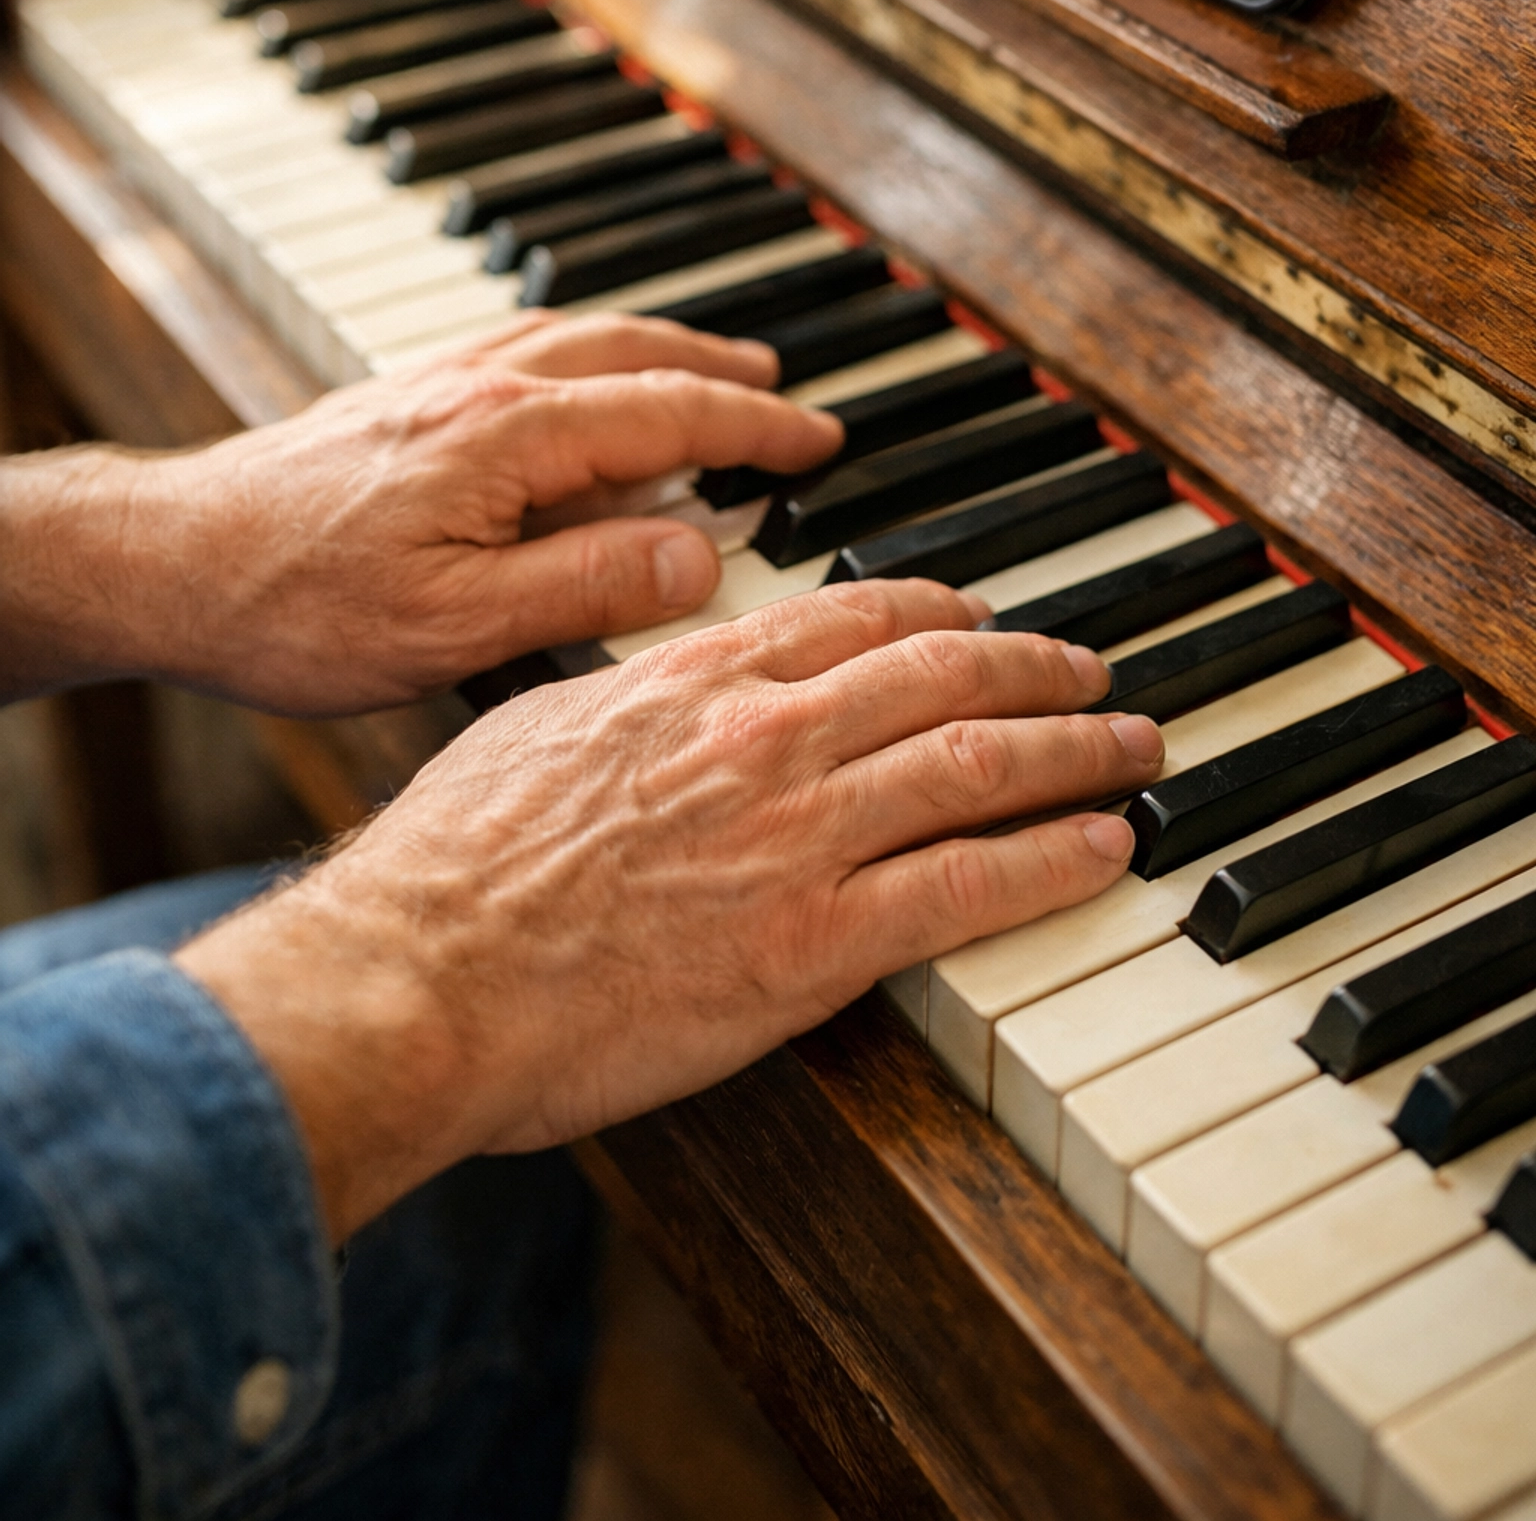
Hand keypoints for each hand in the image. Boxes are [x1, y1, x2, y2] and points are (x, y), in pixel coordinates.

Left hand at [0, 313, 842, 710]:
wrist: (167, 563)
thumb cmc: (294, 607)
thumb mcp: (454, 628)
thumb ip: (584, 586)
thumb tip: (697, 556)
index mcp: (509, 438)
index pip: (670, 416)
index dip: (756, 428)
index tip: (818, 440)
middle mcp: (479, 389)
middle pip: (633, 354)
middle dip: (721, 372)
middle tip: (786, 396)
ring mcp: (437, 384)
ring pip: (578, 340)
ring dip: (658, 350)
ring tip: (709, 372)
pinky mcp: (402, 398)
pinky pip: (522, 346)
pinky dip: (585, 352)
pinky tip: (582, 383)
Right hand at [177, 580, 1163, 1240]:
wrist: (420, 971)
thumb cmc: (451, 865)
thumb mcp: (532, 731)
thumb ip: (618, 704)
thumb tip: (645, 697)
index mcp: (691, 682)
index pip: (848, 618)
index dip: (934, 612)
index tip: (980, 618)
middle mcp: (761, 736)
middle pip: (938, 673)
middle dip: (1033, 666)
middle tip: (1089, 671)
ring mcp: (796, 834)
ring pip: (974, 762)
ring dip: (1072, 748)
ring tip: (1131, 745)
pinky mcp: (812, 942)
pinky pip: (966, 884)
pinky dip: (1049, 858)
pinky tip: (1102, 847)